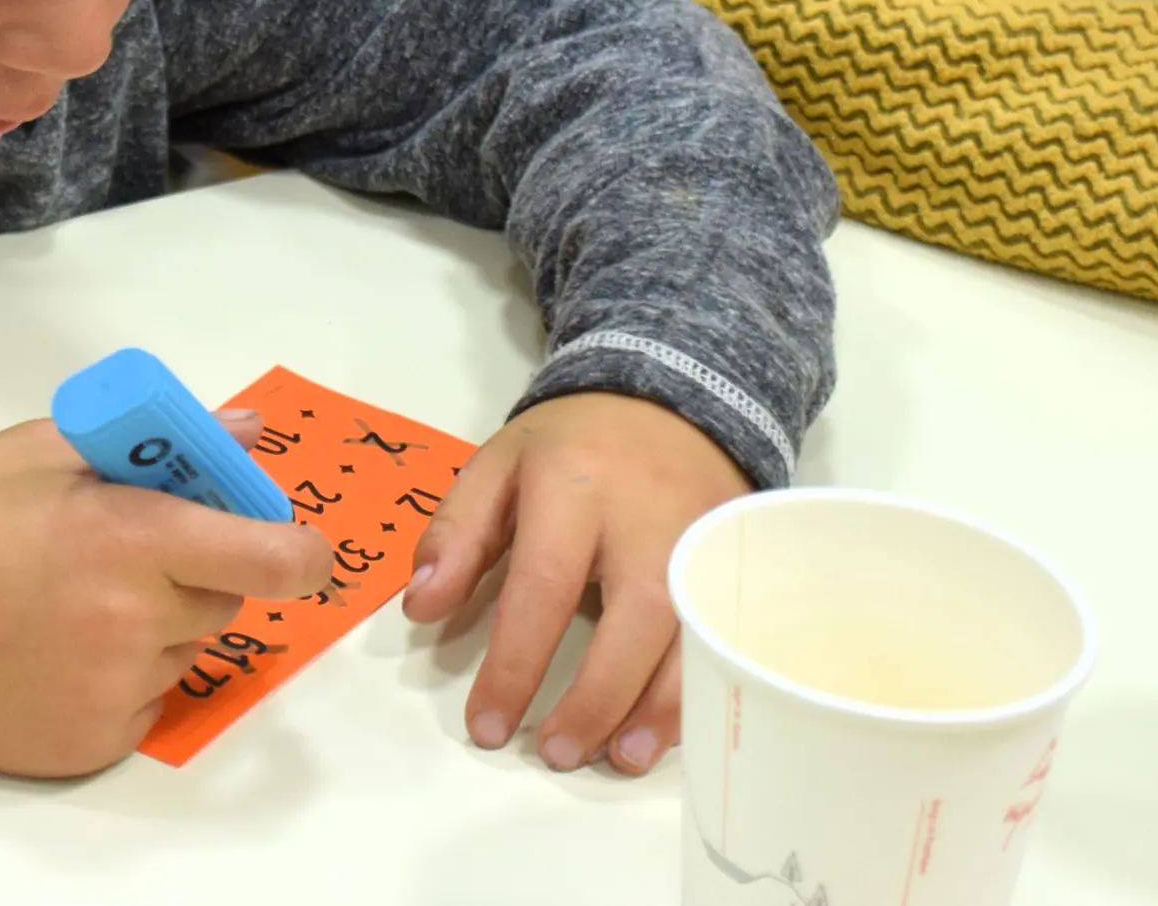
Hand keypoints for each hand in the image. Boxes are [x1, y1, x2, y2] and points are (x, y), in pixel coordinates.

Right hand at [0, 415, 329, 776]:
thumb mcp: (49, 448)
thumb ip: (158, 439)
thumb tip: (246, 431)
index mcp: (133, 539)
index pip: (271, 559)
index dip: (297, 552)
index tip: (294, 547)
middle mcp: (136, 621)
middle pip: (224, 604)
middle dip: (196, 576)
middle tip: (129, 558)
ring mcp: (115, 690)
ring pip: (183, 654)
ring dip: (156, 630)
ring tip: (76, 607)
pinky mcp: (92, 742)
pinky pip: (146, 706)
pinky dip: (122, 683)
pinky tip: (60, 655)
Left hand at [401, 391, 745, 776]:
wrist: (670, 398)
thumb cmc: (571, 447)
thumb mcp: (497, 466)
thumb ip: (455, 533)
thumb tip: (419, 607)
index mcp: (574, 486)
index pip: (542, 585)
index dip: (515, 663)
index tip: (487, 724)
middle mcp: (647, 515)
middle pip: (635, 616)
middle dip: (597, 695)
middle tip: (556, 753)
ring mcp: (704, 539)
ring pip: (695, 634)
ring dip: (660, 707)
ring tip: (619, 758)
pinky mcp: (738, 559)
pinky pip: (730, 634)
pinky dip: (703, 688)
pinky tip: (670, 728)